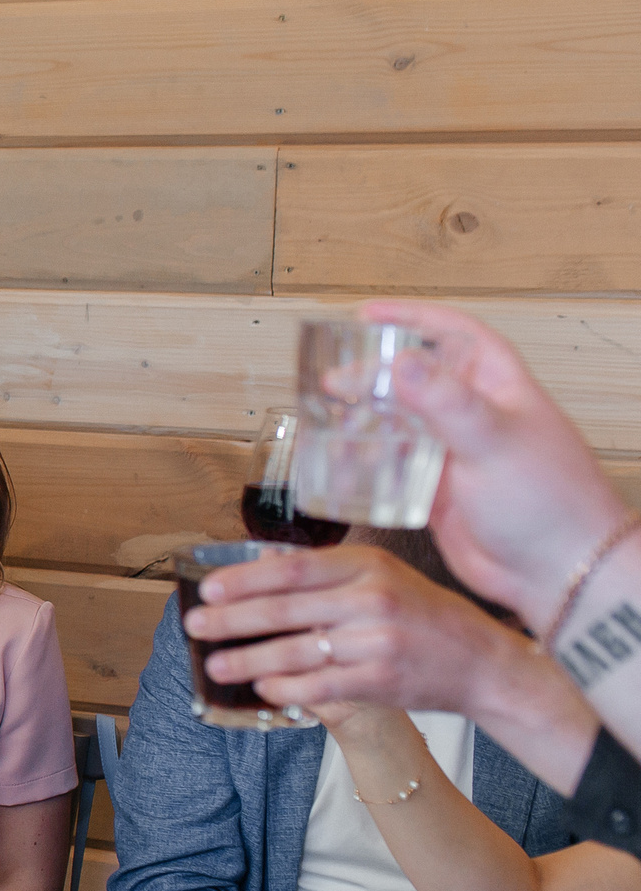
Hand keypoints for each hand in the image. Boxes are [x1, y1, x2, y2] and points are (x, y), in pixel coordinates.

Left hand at [187, 541, 534, 716]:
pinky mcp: (381, 679)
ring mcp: (377, 641)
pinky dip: (286, 687)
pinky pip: (320, 685)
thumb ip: (326, 572)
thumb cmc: (424, 615)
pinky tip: (262, 688)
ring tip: (216, 663)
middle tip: (195, 626)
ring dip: (248, 660)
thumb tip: (263, 562)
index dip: (245, 580)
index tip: (209, 589)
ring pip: (296, 651)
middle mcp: (371, 599)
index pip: (292, 568)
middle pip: (285, 609)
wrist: (484, 663)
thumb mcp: (383, 576)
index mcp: (367, 565)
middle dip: (231, 620)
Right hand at [359, 300, 626, 624]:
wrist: (560, 574)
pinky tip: (346, 472)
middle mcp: (475, 418)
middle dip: (372, 377)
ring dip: (364, 424)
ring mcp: (456, 456)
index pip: (455, 335)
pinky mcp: (439, 493)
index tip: (368, 316)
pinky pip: (393, 471)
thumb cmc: (552, 504)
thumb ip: (445, 401)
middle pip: (416, 380)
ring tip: (329, 426)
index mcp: (499, 390)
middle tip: (334, 382)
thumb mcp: (493, 441)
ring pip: (399, 426)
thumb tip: (400, 363)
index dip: (412, 319)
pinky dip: (366, 469)